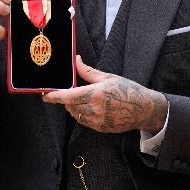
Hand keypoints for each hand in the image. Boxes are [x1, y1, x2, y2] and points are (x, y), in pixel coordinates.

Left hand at [43, 56, 166, 132]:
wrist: (144, 109)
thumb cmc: (128, 90)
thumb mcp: (108, 77)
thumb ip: (88, 72)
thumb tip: (76, 61)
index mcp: (96, 94)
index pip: (69, 96)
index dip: (54, 96)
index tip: (45, 95)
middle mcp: (95, 109)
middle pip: (70, 106)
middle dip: (68, 100)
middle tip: (74, 93)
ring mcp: (98, 121)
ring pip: (76, 115)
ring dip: (75, 108)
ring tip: (87, 100)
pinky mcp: (101, 129)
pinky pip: (85, 122)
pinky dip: (84, 115)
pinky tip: (94, 108)